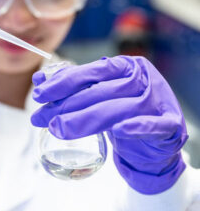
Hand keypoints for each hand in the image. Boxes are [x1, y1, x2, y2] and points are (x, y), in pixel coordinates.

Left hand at [31, 56, 187, 193]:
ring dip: (86, 119)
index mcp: (127, 67)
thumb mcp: (99, 96)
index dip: (63, 82)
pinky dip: (136, 127)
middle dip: (65, 105)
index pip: (92, 72)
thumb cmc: (124, 114)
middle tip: (40, 118)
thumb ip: (73, 86)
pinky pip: (153, 125)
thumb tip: (39, 79)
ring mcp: (157, 102)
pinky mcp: (170, 126)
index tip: (38, 94)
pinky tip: (119, 131)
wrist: (157, 143)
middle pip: (100, 92)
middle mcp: (143, 80)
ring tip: (58, 129)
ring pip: (119, 109)